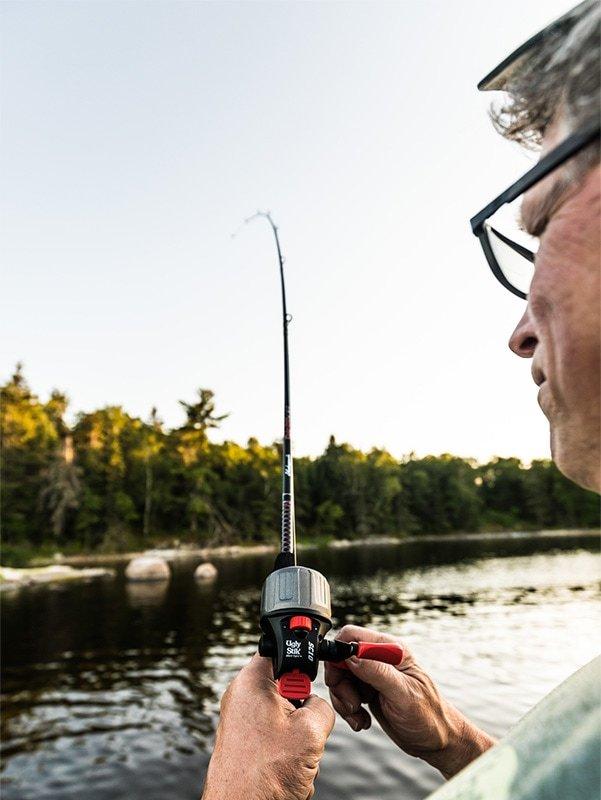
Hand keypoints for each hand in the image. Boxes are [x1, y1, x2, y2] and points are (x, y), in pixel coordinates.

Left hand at [202, 654, 334, 799]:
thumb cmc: (264, 775)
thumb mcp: (310, 731)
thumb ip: (322, 705)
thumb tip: (320, 705)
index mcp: (251, 682)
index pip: (280, 649)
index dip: (301, 661)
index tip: (310, 681)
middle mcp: (242, 697)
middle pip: (287, 688)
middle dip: (303, 711)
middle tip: (302, 731)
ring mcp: (242, 722)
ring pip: (286, 717)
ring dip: (299, 737)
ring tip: (294, 759)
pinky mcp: (246, 744)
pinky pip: (277, 737)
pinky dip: (288, 753)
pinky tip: (287, 772)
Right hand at [324, 625, 493, 778]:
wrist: (436, 741)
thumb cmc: (428, 716)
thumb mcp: (403, 694)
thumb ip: (377, 672)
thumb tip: (351, 657)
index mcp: (390, 649)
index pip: (352, 636)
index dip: (339, 655)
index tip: (338, 679)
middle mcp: (379, 658)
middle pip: (341, 659)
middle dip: (340, 684)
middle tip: (353, 705)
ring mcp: (373, 675)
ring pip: (341, 678)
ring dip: (344, 701)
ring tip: (359, 716)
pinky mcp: (369, 691)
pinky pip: (346, 694)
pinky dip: (348, 710)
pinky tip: (362, 721)